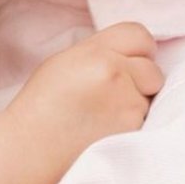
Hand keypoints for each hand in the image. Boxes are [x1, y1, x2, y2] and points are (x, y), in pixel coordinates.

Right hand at [5, 22, 162, 163]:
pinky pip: (145, 122)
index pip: (139, 35)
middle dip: (141, 78)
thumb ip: (101, 51)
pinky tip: (106, 129)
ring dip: (135, 103)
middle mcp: (115, 73)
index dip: (138, 49)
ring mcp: (127, 103)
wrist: (31, 148)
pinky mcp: (133, 131)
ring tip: (104, 115)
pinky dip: (131, 125)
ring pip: (150, 97)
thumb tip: (128, 52)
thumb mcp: (65, 60)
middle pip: (153, 68)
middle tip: (116, 92)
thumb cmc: (43, 105)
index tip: (132, 59)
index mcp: (96, 52)